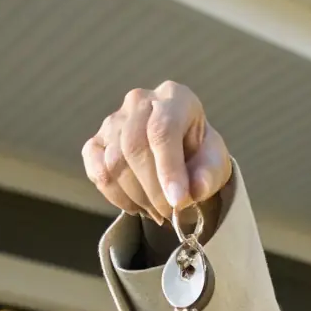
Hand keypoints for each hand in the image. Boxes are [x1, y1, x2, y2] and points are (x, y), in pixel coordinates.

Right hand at [83, 81, 232, 225]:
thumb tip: (196, 190)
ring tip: (158, 211)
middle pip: (133, 147)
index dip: (169, 169)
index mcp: (175, 98)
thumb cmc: (200, 156)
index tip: (178, 201)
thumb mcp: (215, 163)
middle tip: (169, 212)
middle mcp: (140, 101)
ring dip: (137, 197)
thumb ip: (209, 175)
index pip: (163, 130)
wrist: (182, 157)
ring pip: (113, 163)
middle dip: (152, 189)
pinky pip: (97, 173)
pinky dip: (116, 197)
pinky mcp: (95, 142)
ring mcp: (113, 121)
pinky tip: (137, 206)